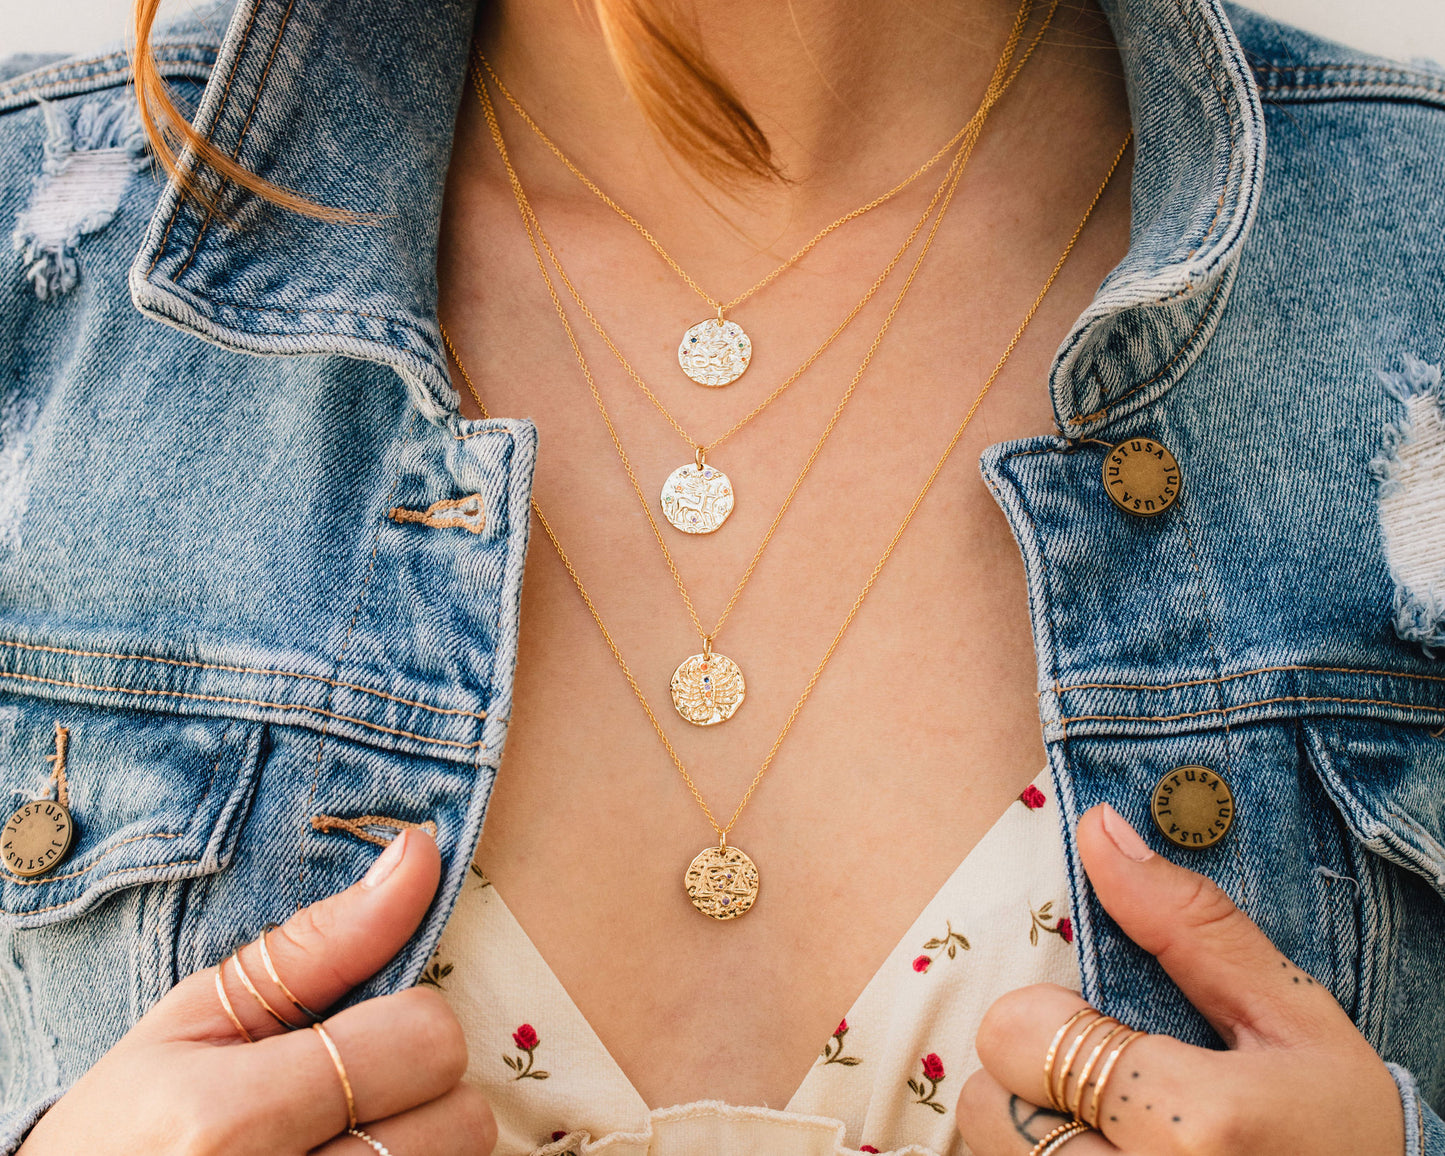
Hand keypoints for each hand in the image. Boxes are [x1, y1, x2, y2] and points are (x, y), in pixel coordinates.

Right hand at [19, 829, 495, 1155]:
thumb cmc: (133, 1119)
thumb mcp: (199, 1018)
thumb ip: (321, 941)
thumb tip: (419, 851)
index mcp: (227, 1121)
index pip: (427, 1040)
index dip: (409, 1020)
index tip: (358, 1030)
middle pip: (461, 1119)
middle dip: (421, 1088)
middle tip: (352, 1092)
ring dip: (421, 1140)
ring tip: (347, 1134)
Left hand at [956, 803, 1404, 1154]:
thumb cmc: (1337, 1122)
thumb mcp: (1289, 1016)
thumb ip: (1188, 924)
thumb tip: (1100, 829)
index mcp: (1192, 1122)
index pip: (1018, 1036)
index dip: (1047, 1016)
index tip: (1099, 1023)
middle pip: (987, 1105)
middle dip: (1030, 1076)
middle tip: (1101, 1078)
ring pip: (992, 1149)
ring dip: (1032, 1128)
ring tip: (1106, 1123)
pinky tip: (1108, 1149)